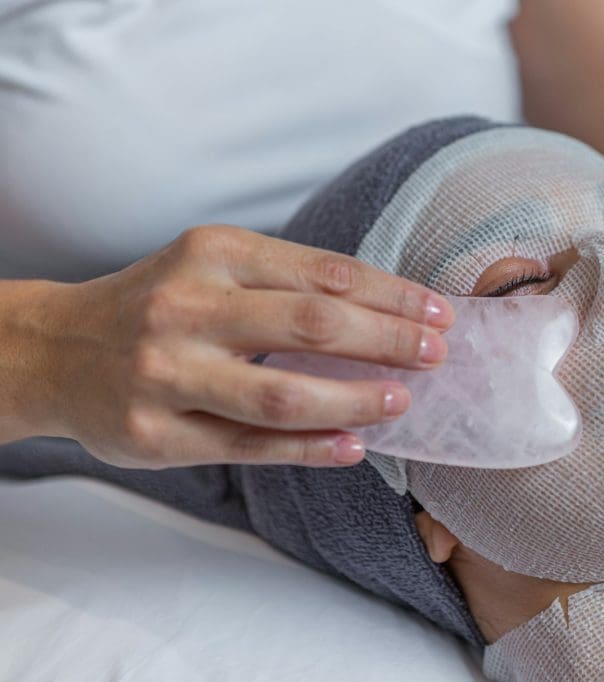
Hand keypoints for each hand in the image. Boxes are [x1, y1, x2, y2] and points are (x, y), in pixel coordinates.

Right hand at [37, 225, 452, 468]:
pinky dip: (310, 450)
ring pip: (283, 395)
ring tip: (401, 401)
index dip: (391, 295)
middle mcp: (188, 308)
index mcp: (212, 253)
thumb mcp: (211, 265)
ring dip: (355, 400)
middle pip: (312, 326)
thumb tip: (387, 310)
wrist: (55, 350)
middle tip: (436, 354)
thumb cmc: (157, 303)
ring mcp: (169, 374)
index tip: (437, 312)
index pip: (324, 272)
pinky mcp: (156, 434)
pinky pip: (249, 446)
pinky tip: (354, 446)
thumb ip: (286, 281)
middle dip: (388, 340)